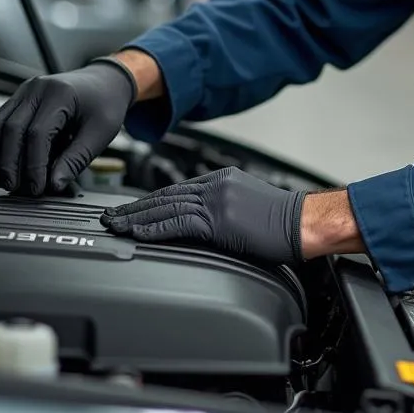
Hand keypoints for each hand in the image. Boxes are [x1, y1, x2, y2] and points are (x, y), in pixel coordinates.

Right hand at [0, 59, 136, 194]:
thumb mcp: (100, 133)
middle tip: (14, 188)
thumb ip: (76, 159)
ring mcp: (26, 90)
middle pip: (12, 128)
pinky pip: (1, 121)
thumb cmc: (106, 105)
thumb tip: (54, 185)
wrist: (106, 82)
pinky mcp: (20, 97)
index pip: (37, 134)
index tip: (36, 188)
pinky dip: (0, 144)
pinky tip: (6, 164)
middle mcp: (38, 88)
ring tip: (5, 180)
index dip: (34, 165)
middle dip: (9, 163)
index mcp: (61, 93)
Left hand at [100, 167, 308, 265]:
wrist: (302, 222)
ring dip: (136, 219)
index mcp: (221, 178)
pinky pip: (178, 223)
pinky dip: (154, 229)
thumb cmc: (281, 220)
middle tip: (111, 216)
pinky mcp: (218, 220)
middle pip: (165, 195)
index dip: (150, 201)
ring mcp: (216, 200)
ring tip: (115, 226)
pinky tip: (137, 234)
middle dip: (135, 207)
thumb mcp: (246, 204)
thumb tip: (201, 223)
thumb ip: (221, 207)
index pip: (176, 189)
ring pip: (166, 208)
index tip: (132, 210)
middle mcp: (215, 184)